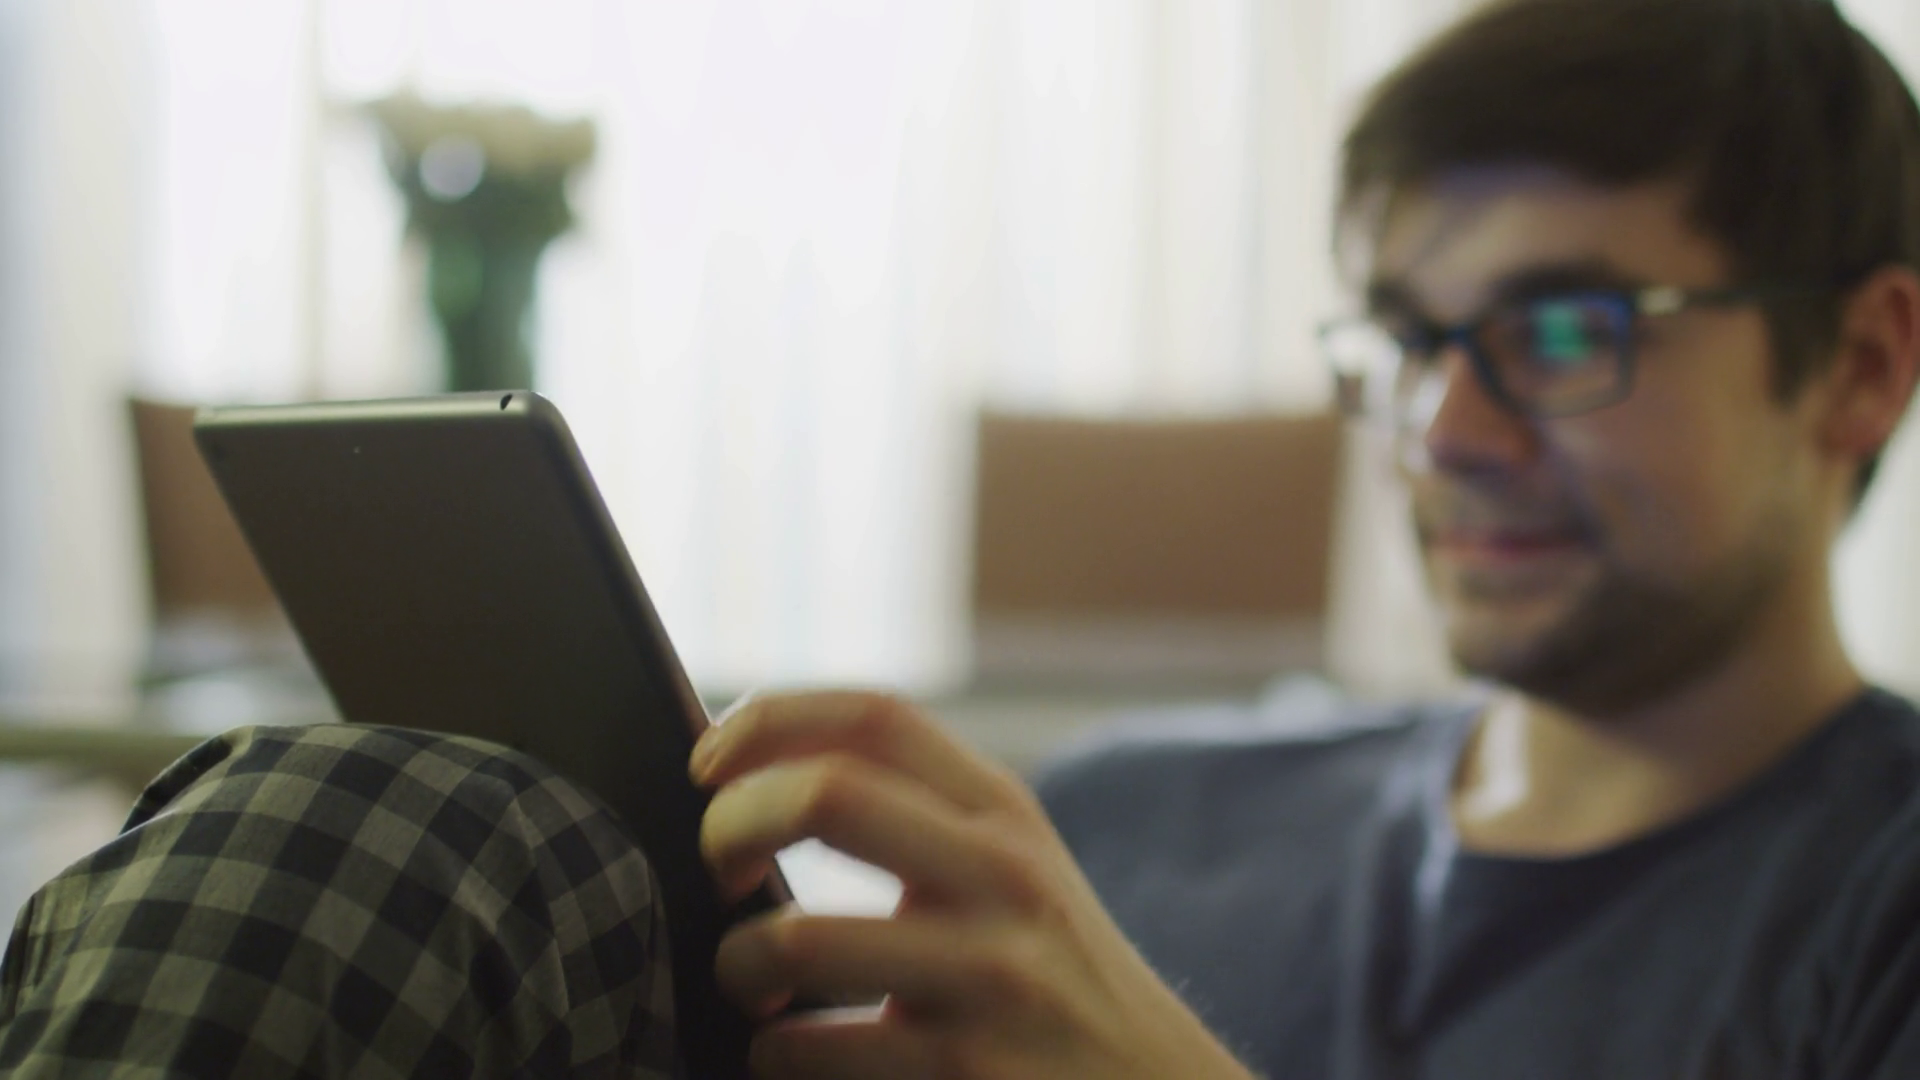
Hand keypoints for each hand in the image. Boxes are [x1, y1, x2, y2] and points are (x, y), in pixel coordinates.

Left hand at [692, 690, 1256, 1079]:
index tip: (707, 763)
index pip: (873, 714)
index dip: (768, 720)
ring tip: (749, 986)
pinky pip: (810, 1052)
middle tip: (718, 872)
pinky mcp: (970, 1070)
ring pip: (796, 939)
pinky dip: (772, 1057)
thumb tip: (751, 776)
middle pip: (827, 792)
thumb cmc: (1051, 981)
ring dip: (736, 966)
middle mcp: (1004, 875)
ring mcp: (992, 975)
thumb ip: (915, 816)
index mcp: (1003, 810)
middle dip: (730, 826)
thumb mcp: (1009, 872)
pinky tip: (790, 1056)